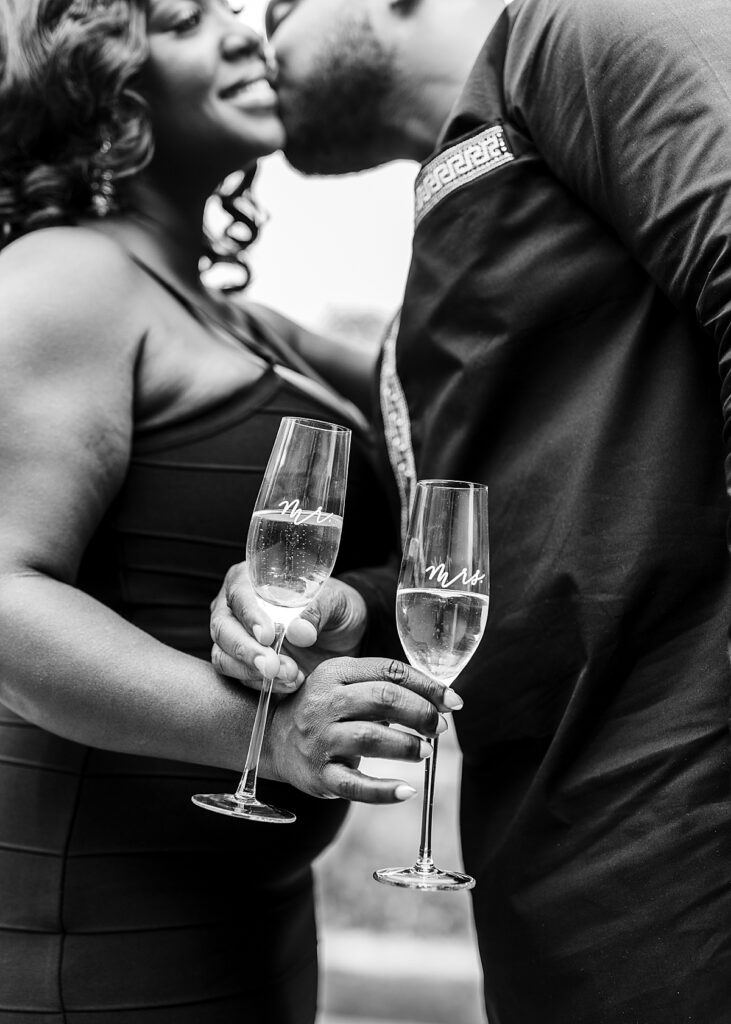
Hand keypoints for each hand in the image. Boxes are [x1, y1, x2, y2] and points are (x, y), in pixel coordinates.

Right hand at [210, 561, 367, 691]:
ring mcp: (235, 638)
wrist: (342, 639)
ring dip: (253, 672)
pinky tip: (290, 683)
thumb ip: (320, 609)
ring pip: (223, 657)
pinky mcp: (242, 666)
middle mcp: (236, 608)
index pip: (239, 593)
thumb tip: (298, 630)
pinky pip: (239, 678)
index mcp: (252, 579)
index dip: (250, 615)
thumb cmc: (336, 608)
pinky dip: (262, 685)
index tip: (268, 636)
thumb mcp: (338, 602)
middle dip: (247, 651)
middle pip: (223, 628)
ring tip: (291, 674)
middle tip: (273, 666)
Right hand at [260, 655, 463, 802]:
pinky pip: (355, 785)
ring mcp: (321, 740)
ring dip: (406, 745)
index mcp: (336, 673)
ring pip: (370, 738)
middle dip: (420, 712)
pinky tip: (406, 790)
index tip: (452, 701)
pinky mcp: (319, 775)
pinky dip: (383, 790)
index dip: (427, 685)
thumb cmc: (325, 710)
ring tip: (425, 751)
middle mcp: (326, 703)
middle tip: (439, 726)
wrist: (273, 738)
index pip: (389, 671)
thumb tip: (439, 699)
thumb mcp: (345, 684)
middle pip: (381, 699)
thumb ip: (384, 685)